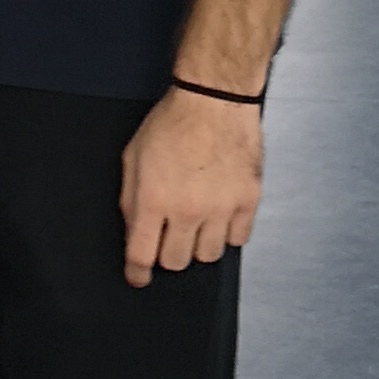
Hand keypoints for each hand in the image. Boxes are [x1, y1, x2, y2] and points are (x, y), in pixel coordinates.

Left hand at [119, 86, 261, 286]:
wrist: (214, 100)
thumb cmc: (170, 123)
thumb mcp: (133, 157)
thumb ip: (130, 199)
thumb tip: (133, 231)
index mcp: (153, 201)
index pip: (142, 255)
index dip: (137, 273)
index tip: (138, 278)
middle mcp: (187, 211)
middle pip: (176, 262)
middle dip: (167, 255)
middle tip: (168, 239)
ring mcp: (221, 208)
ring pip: (209, 255)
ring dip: (198, 246)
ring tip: (196, 225)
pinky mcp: (248, 201)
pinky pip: (239, 239)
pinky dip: (228, 233)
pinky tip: (220, 217)